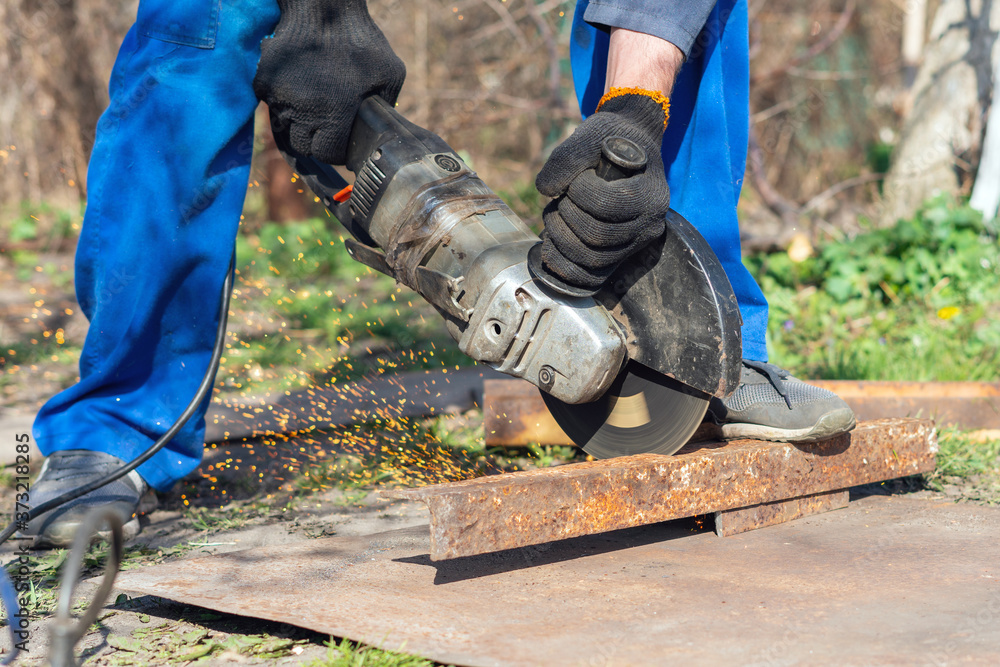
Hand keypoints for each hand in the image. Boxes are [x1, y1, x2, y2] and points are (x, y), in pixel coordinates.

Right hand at [253, 0, 405, 164]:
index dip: (335, 150)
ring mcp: (281, 98)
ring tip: (313, 102)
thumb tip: (380, 130)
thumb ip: (386, 106)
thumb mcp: (389, 74)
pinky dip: (284, 101)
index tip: (339, 140)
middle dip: (315, 138)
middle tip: (326, 122)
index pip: (328, 154)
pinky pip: (273, 106)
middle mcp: (305, 112)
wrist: (322, 7)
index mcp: (336, 115)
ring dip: (299, 122)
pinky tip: (299, 84)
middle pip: (304, 146)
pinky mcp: (264, 84)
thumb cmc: (360, 40)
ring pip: (286, 129)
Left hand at [536, 90, 670, 288]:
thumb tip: (546, 190)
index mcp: (652, 194)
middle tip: (560, 198)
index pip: (607, 204)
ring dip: (560, 237)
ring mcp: (635, 245)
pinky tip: (551, 243)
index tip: (575, 177)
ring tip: (555, 214)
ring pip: (591, 258)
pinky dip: (563, 265)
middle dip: (566, 216)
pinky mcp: (618, 258)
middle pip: (597, 236)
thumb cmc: (611, 141)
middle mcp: (650, 225)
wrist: (628, 152)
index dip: (578, 191)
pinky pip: (590, 277)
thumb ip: (567, 158)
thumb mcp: (590, 136)